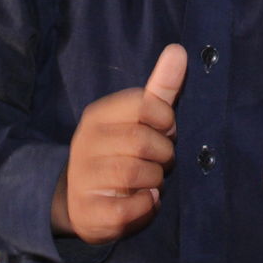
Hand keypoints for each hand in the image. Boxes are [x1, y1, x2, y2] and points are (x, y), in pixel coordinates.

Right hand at [52, 44, 186, 244]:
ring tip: (150, 181)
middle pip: (142, 141)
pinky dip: (146, 207)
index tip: (165, 131)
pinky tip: (144, 201)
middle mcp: (86, 142)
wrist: (83, 200)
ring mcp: (84, 178)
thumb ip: (160, 87)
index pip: (143, 104)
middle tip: (161, 161)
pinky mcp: (88, 212)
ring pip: (137, 174)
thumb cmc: (121, 151)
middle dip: (164, 154)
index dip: (165, 120)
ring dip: (155, 181)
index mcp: (99, 115)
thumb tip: (179, 50)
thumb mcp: (139, 118)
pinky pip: (129, 209)